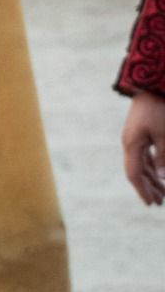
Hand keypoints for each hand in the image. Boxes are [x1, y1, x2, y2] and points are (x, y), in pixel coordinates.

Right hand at [122, 90, 164, 206]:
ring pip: (142, 164)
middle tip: (159, 203)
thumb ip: (163, 159)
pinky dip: (152, 166)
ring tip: (161, 191)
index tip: (152, 204)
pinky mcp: (141, 132)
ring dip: (152, 178)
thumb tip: (162, 179)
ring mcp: (135, 138)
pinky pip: (145, 155)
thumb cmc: (159, 111)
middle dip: (149, 188)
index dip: (143, 190)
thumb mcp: (163, 136)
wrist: (151, 86)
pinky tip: (158, 172)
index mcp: (132, 145)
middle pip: (137, 171)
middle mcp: (130, 143)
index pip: (134, 174)